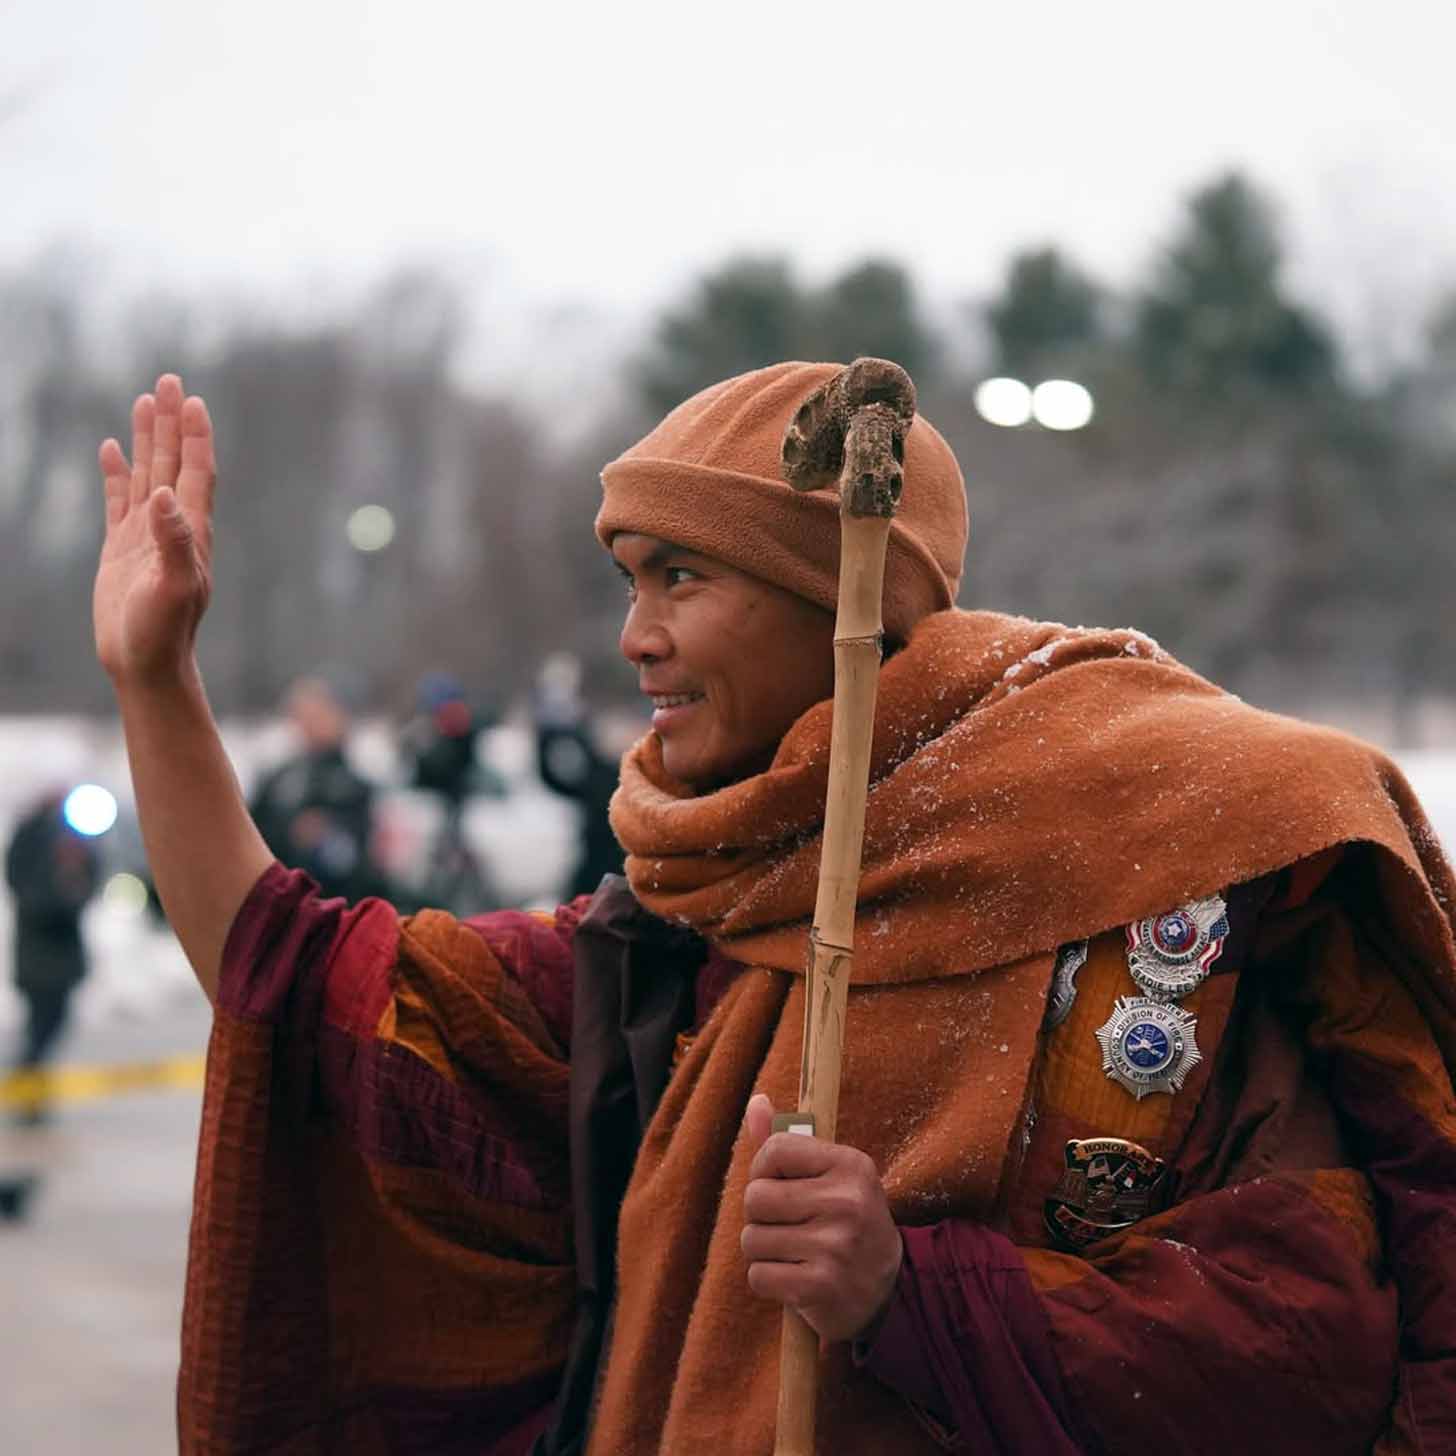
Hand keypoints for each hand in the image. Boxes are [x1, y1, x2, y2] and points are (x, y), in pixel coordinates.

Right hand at [94, 374, 215, 685]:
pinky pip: (119, 499)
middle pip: (173, 463)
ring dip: (148, 439)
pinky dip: (118, 472)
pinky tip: (113, 448)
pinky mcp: (123, 548)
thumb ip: (174, 542)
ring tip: (145, 400)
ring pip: (148, 474)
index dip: (195, 437)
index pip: (196, 473)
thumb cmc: (164, 632)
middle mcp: (174, 527)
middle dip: (171, 423)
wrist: (146, 664)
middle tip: (169, 381)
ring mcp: (147, 535)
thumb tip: (167, 496)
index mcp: (192, 531)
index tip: (192, 401)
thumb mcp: (173, 587)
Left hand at [740, 1092, 902, 1343]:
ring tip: (795, 1252)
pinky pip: (758, 1276)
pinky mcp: (820, 1287)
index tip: (781, 1185)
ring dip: (764, 1250)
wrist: (887, 1289)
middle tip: (789, 1224)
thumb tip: (756, 1102)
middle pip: (755, 1197)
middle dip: (761, 1215)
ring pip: (752, 1239)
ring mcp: (835, 1247)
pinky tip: (796, 1278)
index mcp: (850, 1165)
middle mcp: (847, 1202)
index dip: (765, 1171)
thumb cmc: (846, 1221)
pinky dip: (768, 1280)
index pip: (775, 1150)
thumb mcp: (830, 1175)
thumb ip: (788, 1142)